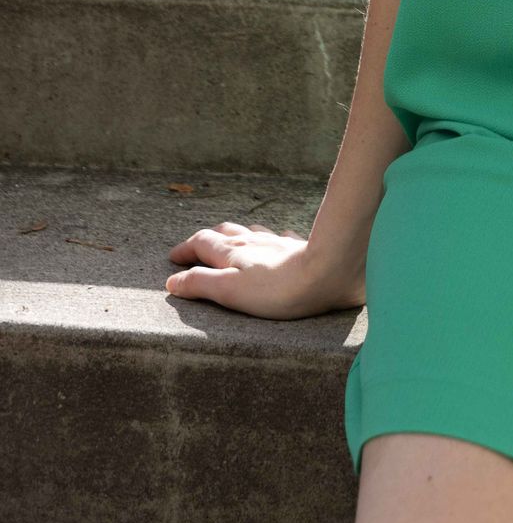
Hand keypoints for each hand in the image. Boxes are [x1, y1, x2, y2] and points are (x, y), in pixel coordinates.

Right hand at [165, 221, 364, 318]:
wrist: (331, 271)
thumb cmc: (278, 289)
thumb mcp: (230, 291)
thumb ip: (200, 284)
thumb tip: (172, 281)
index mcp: (232, 252)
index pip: (202, 243)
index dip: (185, 250)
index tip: (173, 257)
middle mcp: (253, 241)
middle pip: (225, 233)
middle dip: (208, 239)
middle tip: (197, 247)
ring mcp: (278, 242)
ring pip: (252, 231)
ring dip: (237, 235)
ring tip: (232, 239)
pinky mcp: (302, 247)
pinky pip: (281, 238)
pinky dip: (271, 239)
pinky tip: (277, 240)